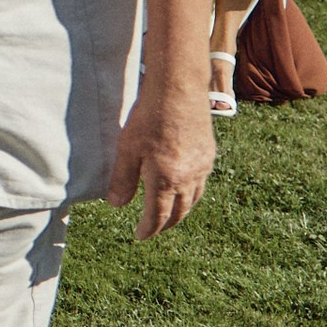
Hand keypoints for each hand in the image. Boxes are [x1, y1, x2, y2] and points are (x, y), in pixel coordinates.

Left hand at [105, 81, 215, 240]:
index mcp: (166, 179)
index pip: (158, 215)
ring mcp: (202, 166)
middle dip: (166, 225)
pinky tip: (183, 189)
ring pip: (193, 199)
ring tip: (169, 214)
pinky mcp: (208, 154)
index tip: (140, 235)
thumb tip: (117, 206)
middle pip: (179, 212)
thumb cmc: (148, 117)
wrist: (179, 90)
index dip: (148, 229)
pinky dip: (191, 194)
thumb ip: (122, 179)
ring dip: (181, 211)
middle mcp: (189, 177)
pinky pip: (201, 183)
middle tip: (154, 230)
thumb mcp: (127, 149)